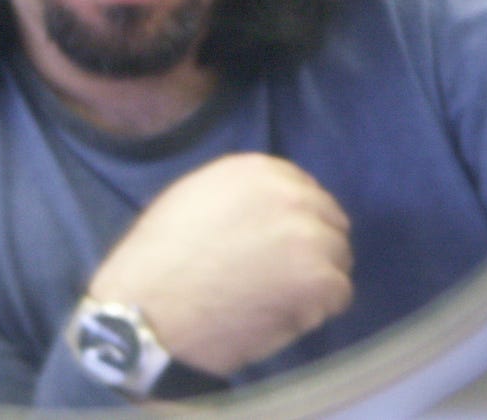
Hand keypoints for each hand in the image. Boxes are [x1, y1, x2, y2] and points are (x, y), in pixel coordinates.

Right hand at [85, 153, 352, 377]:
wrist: (147, 311)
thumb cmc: (159, 262)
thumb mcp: (195, 199)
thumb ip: (241, 195)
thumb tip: (270, 208)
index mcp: (257, 170)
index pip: (305, 190)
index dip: (295, 224)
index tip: (277, 248)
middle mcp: (289, 193)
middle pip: (328, 220)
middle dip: (311, 249)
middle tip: (279, 280)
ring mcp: (308, 234)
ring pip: (338, 257)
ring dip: (315, 281)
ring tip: (274, 300)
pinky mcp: (317, 277)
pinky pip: (339, 294)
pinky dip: (316, 311)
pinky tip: (278, 317)